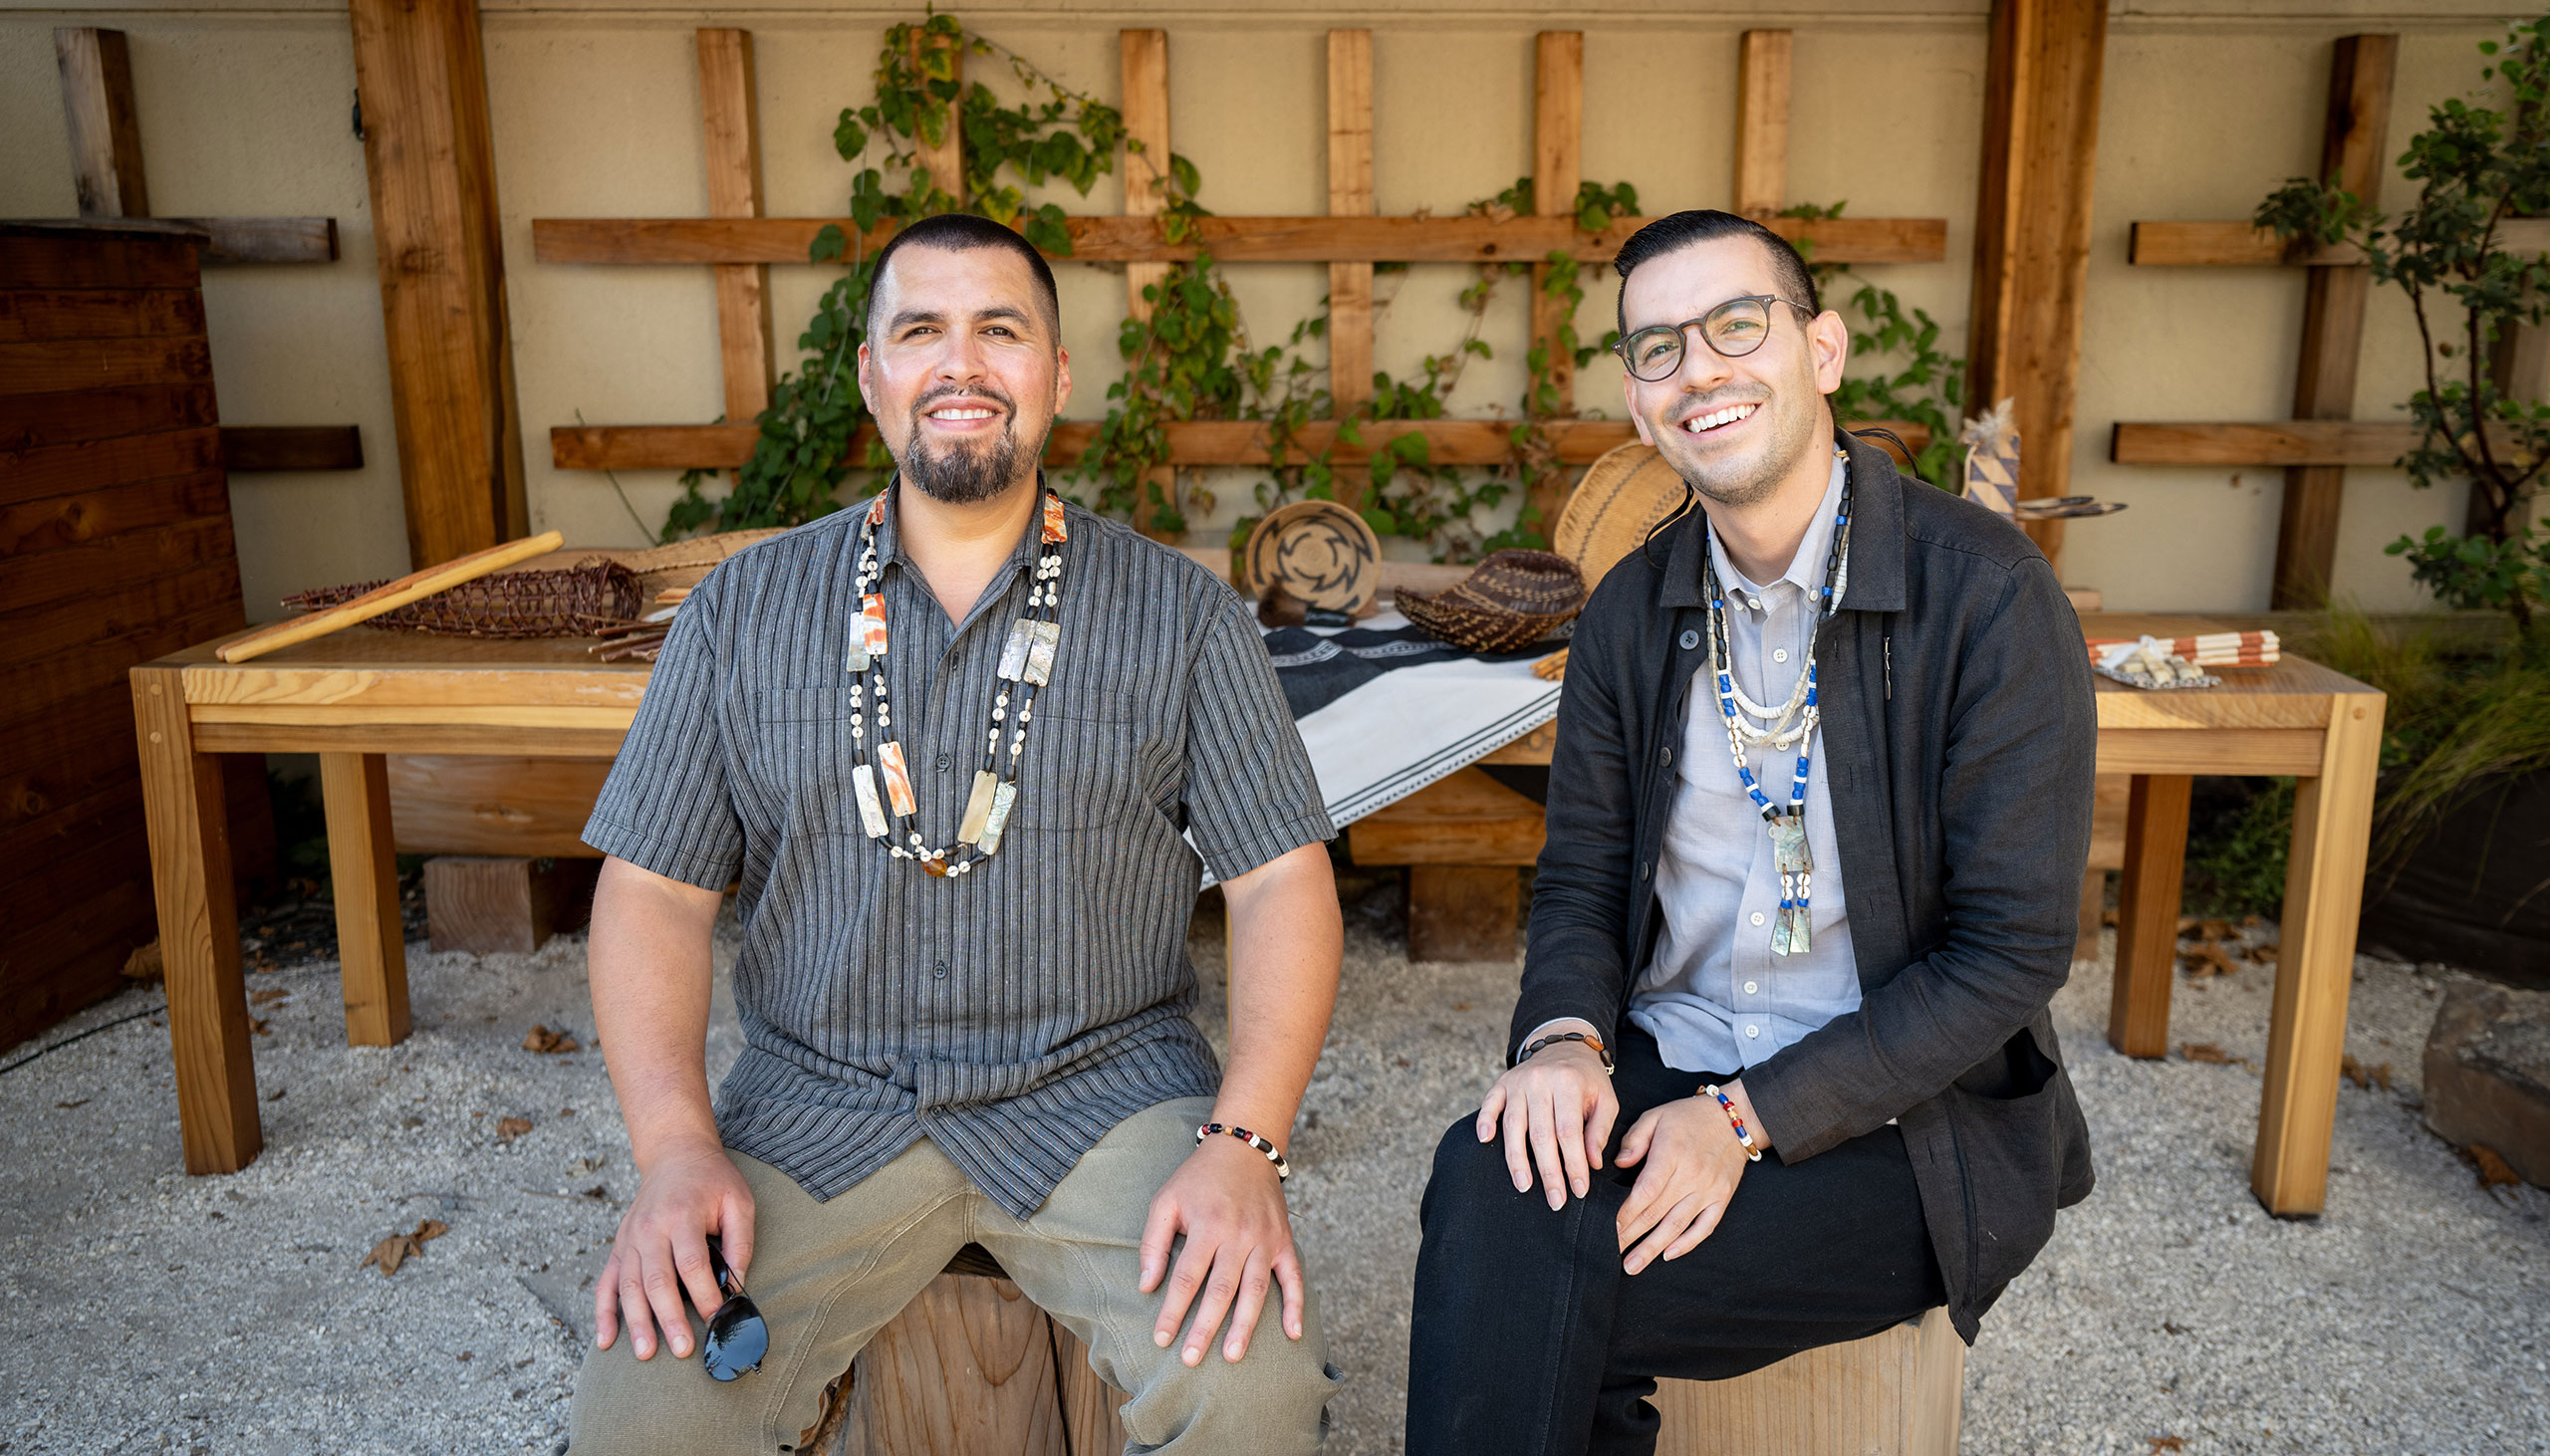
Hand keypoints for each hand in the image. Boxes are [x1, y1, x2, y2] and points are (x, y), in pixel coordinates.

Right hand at [594, 1137, 754, 1360]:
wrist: (675, 1155)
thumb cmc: (712, 1181)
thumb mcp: (739, 1202)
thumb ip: (741, 1242)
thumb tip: (738, 1286)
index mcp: (682, 1215)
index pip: (692, 1263)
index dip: (705, 1295)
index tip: (718, 1319)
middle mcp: (650, 1228)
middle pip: (656, 1280)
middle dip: (669, 1318)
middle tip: (682, 1350)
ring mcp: (629, 1238)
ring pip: (628, 1286)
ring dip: (636, 1322)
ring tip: (645, 1354)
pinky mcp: (619, 1246)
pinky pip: (606, 1283)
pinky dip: (603, 1313)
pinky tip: (606, 1340)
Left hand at [1138, 1133, 1304, 1366]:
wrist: (1243, 1149)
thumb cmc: (1198, 1179)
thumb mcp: (1165, 1200)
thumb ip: (1153, 1243)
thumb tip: (1147, 1286)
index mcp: (1207, 1225)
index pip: (1187, 1277)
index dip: (1173, 1310)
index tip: (1161, 1339)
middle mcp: (1239, 1234)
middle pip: (1221, 1289)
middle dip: (1205, 1327)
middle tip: (1191, 1359)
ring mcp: (1266, 1239)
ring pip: (1256, 1289)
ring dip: (1245, 1324)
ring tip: (1232, 1355)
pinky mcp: (1285, 1241)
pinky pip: (1294, 1278)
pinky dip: (1297, 1306)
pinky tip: (1293, 1334)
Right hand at [1476, 1038, 1617, 1208]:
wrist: (1565, 1046)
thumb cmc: (1587, 1080)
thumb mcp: (1605, 1100)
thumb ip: (1599, 1131)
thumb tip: (1591, 1164)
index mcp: (1569, 1083)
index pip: (1569, 1132)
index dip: (1574, 1164)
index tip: (1579, 1190)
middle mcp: (1540, 1081)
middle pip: (1541, 1134)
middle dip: (1548, 1172)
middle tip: (1555, 1200)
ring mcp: (1518, 1082)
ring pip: (1513, 1125)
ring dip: (1517, 1159)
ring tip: (1524, 1186)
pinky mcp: (1502, 1083)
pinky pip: (1490, 1104)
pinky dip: (1485, 1121)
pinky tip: (1485, 1140)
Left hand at [1612, 1084, 1758, 1273]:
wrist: (1734, 1119)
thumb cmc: (1689, 1116)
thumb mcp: (1656, 1116)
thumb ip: (1635, 1140)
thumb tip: (1618, 1164)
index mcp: (1671, 1154)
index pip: (1645, 1192)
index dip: (1625, 1214)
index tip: (1607, 1229)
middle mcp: (1691, 1176)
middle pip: (1656, 1213)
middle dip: (1630, 1236)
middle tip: (1609, 1253)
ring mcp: (1708, 1190)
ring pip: (1677, 1226)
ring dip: (1652, 1248)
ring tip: (1632, 1266)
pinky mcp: (1722, 1198)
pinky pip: (1704, 1227)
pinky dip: (1687, 1244)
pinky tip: (1668, 1255)